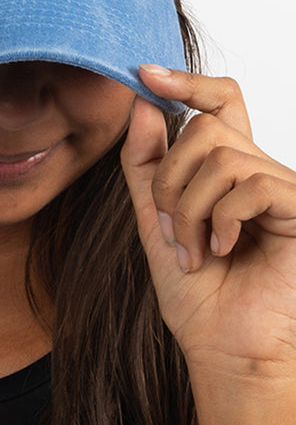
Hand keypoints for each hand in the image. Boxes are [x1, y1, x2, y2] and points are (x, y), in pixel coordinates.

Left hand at [120, 65, 295, 384]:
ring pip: (220, 156)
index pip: (218, 103)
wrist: (225, 351)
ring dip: (189, 209)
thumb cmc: (198, 294)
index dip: (186, 81)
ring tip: (194, 251)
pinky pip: (249, 184)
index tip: (144, 73)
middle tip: (170, 228)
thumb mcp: (155, 222)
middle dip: (169, 178)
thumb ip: (147, 166)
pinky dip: (220, 219)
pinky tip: (223, 250)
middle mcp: (257, 170)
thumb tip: (145, 106)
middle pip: (205, 127)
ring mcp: (280, 188)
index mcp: (227, 171)